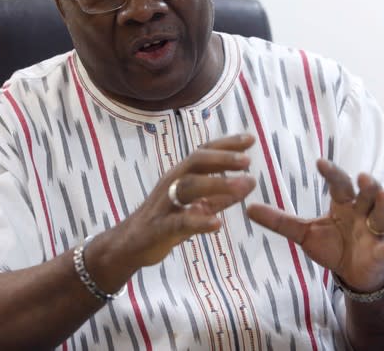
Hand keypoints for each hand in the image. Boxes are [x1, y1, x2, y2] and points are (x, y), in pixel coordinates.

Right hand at [117, 133, 256, 267]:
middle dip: (222, 158)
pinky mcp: (161, 228)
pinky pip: (180, 222)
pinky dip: (199, 221)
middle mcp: (172, 183)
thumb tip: (252, 181)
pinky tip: (217, 224)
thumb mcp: (198, 205)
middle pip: (196, 162)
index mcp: (181, 175)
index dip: (226, 144)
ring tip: (241, 186)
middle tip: (248, 160)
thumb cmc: (168, 219)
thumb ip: (223, 195)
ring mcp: (165, 204)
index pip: (204, 152)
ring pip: (188, 187)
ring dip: (216, 184)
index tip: (251, 139)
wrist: (131, 244)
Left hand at [247, 159, 383, 291]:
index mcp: (344, 204)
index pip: (339, 183)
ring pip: (382, 215)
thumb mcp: (303, 233)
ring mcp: (374, 233)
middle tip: (362, 176)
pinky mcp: (380, 254)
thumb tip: (248, 209)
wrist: (353, 274)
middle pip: (367, 194)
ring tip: (383, 196)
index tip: (319, 163)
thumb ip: (280, 221)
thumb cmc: (332, 246)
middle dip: (367, 185)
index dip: (331, 173)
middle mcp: (362, 214)